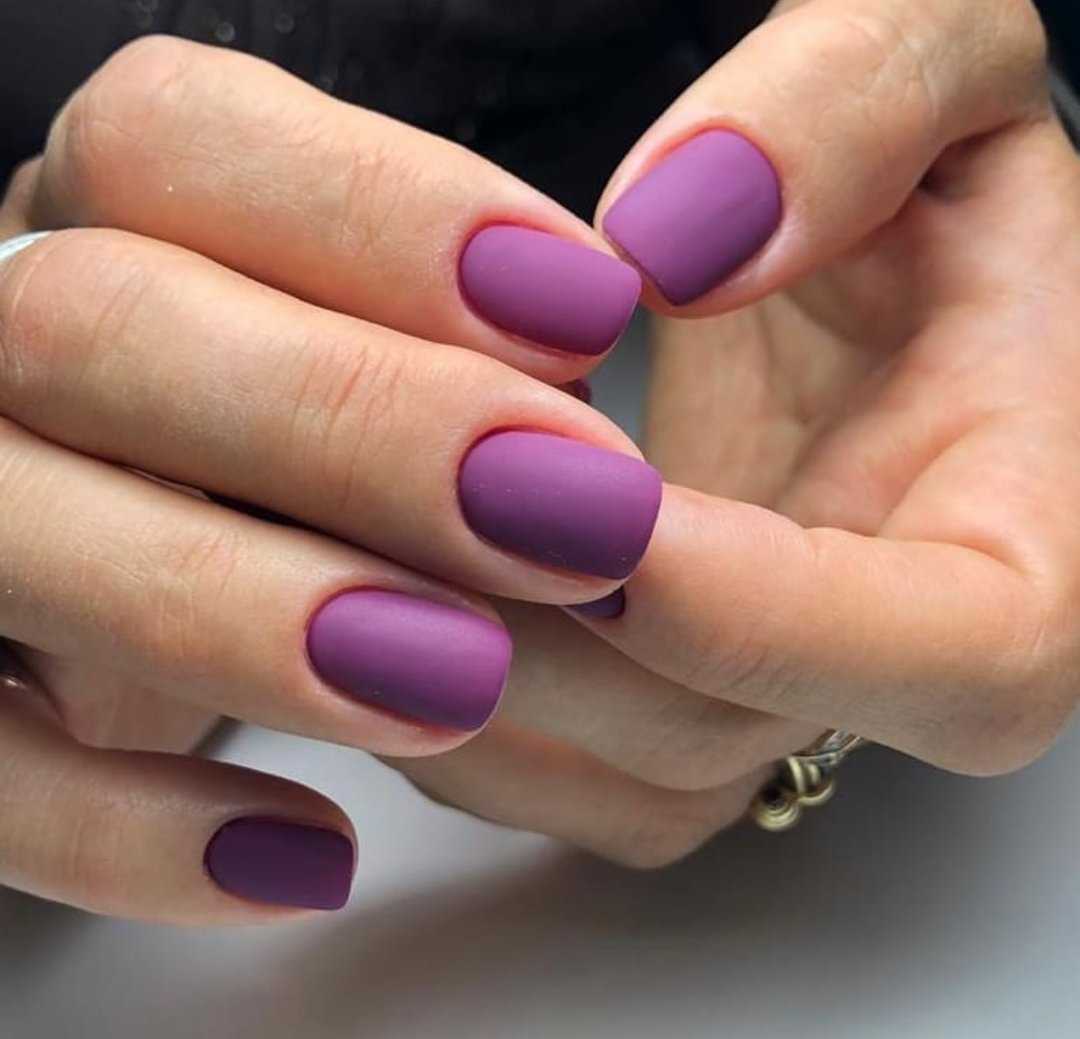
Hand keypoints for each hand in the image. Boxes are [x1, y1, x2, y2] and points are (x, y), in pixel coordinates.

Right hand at [0, 36, 659, 920]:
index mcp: (107, 216)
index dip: (382, 215)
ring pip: (18, 532)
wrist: (161, 525)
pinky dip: (129, 829)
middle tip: (583, 513)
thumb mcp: (368, 319)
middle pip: (88, 323)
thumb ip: (437, 301)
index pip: (175, 140)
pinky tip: (309, 858)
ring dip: (249, 616)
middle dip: (353, 422)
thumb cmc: (299, 410)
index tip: (592, 309)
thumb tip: (578, 321)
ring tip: (462, 679)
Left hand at [395, 0, 1079, 864]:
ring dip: (451, 674)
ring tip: (339, 528)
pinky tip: (366, 575)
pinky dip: (428, 697)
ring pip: (595, 780)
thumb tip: (694, 235)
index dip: (737, 603)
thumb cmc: (919, 195)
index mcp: (1018, 557)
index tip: (561, 497)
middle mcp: (886, 675)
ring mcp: (762, 711)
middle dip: (532, 631)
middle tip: (375, 494)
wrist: (864, 296)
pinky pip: (534, 772)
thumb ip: (851, 108)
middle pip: (708, 738)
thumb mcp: (935, 79)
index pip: (944, 655)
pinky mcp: (663, 721)